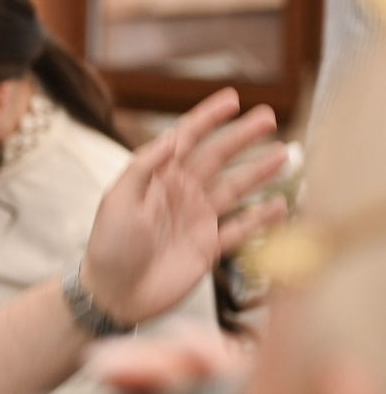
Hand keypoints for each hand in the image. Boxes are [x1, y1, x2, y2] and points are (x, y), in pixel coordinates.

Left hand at [80, 89, 284, 323]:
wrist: (113, 295)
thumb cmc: (109, 248)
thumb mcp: (118, 201)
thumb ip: (144, 168)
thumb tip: (171, 138)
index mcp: (156, 179)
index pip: (185, 140)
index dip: (207, 118)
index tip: (231, 98)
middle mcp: (180, 195)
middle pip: (217, 158)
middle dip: (242, 137)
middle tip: (267, 118)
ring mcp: (197, 220)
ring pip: (235, 188)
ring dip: (259, 171)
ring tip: (284, 153)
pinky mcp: (208, 248)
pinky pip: (241, 229)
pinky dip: (261, 218)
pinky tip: (280, 204)